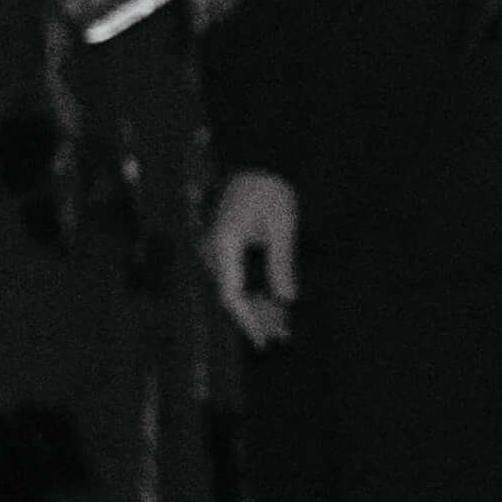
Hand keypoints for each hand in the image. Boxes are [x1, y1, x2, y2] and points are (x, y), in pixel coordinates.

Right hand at [203, 169, 303, 352]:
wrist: (257, 161)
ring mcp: (216, 249)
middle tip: (282, 339)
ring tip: (284, 328)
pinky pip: (237, 277)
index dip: (247, 320)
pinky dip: (256, 291)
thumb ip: (282, 262)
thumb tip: (287, 298)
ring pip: (235, 288)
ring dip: (258, 307)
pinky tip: (276, 304)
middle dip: (257, 318)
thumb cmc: (271, 189)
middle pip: (232, 296)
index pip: (230, 293)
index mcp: (224, 243)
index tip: (262, 339)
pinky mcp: (224, 248)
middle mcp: (214, 250)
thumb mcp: (283, 224)